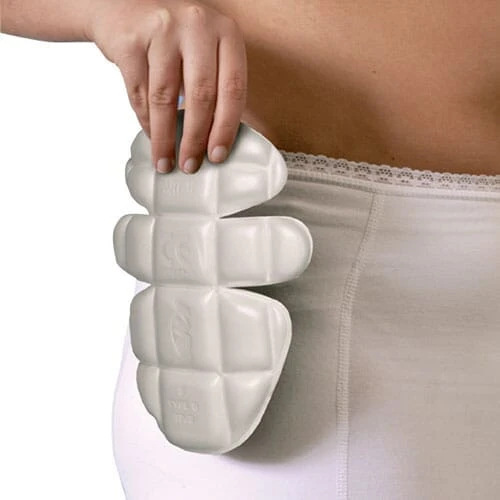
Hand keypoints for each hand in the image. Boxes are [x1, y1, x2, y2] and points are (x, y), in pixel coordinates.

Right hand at [86, 0, 247, 173]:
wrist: (124, 3)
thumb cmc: (174, 36)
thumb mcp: (205, 49)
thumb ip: (215, 84)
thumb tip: (215, 139)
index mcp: (225, 32)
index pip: (233, 89)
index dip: (225, 128)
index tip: (217, 155)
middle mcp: (196, 26)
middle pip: (200, 96)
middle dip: (194, 139)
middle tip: (190, 165)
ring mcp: (161, 30)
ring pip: (165, 99)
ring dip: (165, 138)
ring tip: (165, 161)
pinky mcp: (130, 41)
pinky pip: (139, 94)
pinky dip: (145, 121)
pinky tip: (151, 135)